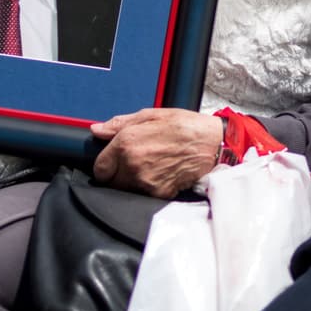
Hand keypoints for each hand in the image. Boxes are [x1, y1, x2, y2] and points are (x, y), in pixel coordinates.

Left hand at [90, 108, 222, 197]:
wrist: (212, 145)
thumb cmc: (185, 127)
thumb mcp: (151, 115)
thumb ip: (119, 124)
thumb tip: (97, 130)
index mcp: (127, 143)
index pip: (100, 167)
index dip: (105, 164)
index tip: (113, 161)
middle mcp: (133, 165)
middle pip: (110, 182)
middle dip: (117, 173)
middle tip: (134, 162)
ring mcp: (145, 182)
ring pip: (125, 190)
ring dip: (131, 182)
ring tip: (149, 166)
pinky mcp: (159, 194)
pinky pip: (143, 195)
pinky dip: (148, 188)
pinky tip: (160, 173)